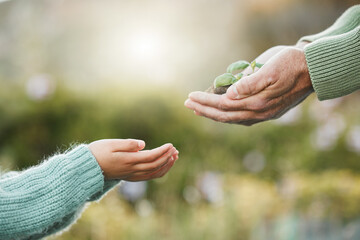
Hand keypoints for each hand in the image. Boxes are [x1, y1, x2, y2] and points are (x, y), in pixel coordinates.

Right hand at [89, 139, 178, 180]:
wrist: (88, 168)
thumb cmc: (98, 152)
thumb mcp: (111, 144)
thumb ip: (128, 144)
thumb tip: (143, 144)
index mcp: (128, 160)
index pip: (151, 156)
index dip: (163, 151)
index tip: (171, 145)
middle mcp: (132, 170)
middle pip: (155, 165)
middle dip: (167, 158)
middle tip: (175, 149)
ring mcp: (131, 175)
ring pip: (153, 173)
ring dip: (166, 165)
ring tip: (174, 157)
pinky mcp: (130, 177)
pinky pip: (149, 177)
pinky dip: (159, 171)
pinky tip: (163, 165)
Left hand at [185, 46, 313, 124]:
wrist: (314, 70)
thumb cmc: (291, 64)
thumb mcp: (271, 69)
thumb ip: (250, 84)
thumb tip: (229, 95)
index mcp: (257, 102)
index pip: (223, 105)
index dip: (205, 102)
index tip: (190, 97)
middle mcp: (259, 112)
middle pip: (225, 115)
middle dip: (204, 110)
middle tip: (188, 104)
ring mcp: (264, 114)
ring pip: (233, 119)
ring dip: (214, 114)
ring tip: (200, 109)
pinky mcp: (268, 111)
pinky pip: (243, 118)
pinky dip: (228, 116)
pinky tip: (222, 112)